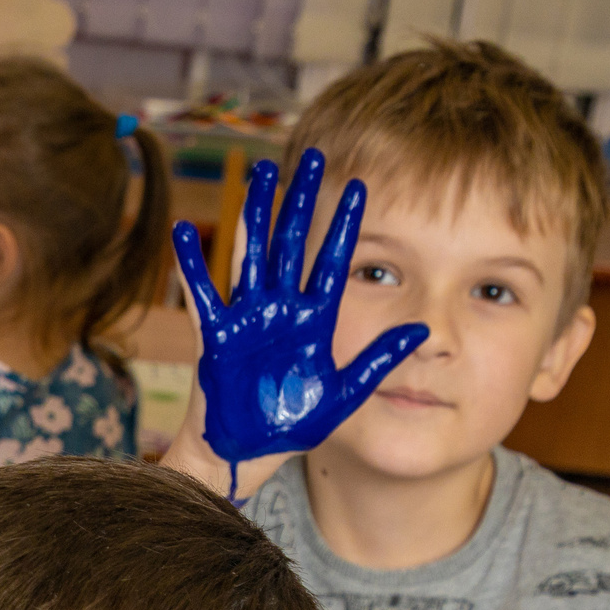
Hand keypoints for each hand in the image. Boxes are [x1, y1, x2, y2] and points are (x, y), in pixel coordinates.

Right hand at [171, 148, 429, 476]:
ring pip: (253, 253)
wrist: (249, 453)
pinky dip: (192, 263)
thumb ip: (379, 359)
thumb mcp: (346, 393)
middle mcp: (281, 309)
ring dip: (255, 213)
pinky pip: (203, 293)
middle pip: (293, 242)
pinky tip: (185, 229)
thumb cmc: (294, 426)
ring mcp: (248, 318)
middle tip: (311, 157)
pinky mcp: (216, 335)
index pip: (334, 260)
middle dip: (301, 199)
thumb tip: (425, 329)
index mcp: (314, 320)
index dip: (346, 224)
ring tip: (261, 173)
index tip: (361, 186)